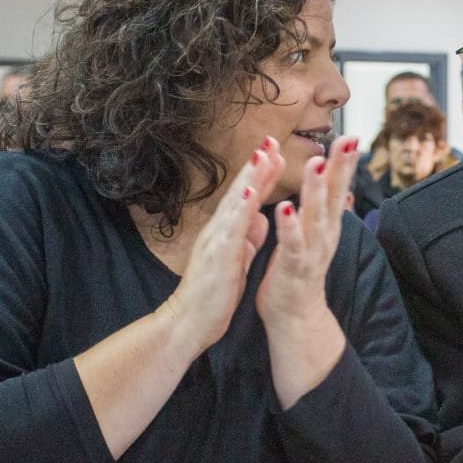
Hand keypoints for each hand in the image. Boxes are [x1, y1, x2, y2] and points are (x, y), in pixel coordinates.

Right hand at [164, 137, 283, 352]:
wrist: (188, 323)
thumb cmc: (212, 295)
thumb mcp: (236, 261)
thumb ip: (247, 238)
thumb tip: (259, 217)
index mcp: (225, 232)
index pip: (245, 196)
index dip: (259, 174)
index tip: (274, 151)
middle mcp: (219, 230)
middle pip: (240, 191)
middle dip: (256, 165)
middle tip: (271, 138)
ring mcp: (216, 241)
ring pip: (235, 203)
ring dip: (249, 178)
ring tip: (263, 154)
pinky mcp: (218, 257)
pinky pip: (231, 230)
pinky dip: (240, 210)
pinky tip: (249, 193)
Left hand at [256, 135, 359, 330]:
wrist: (295, 317)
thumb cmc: (299, 272)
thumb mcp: (315, 236)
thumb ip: (325, 212)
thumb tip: (340, 190)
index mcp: (326, 225)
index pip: (337, 187)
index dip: (344, 162)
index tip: (352, 135)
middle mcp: (326, 235)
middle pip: (334, 195)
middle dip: (340, 167)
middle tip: (346, 139)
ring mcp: (313, 251)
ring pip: (316, 216)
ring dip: (316, 189)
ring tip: (317, 163)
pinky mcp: (295, 268)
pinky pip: (293, 245)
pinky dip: (290, 227)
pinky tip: (285, 208)